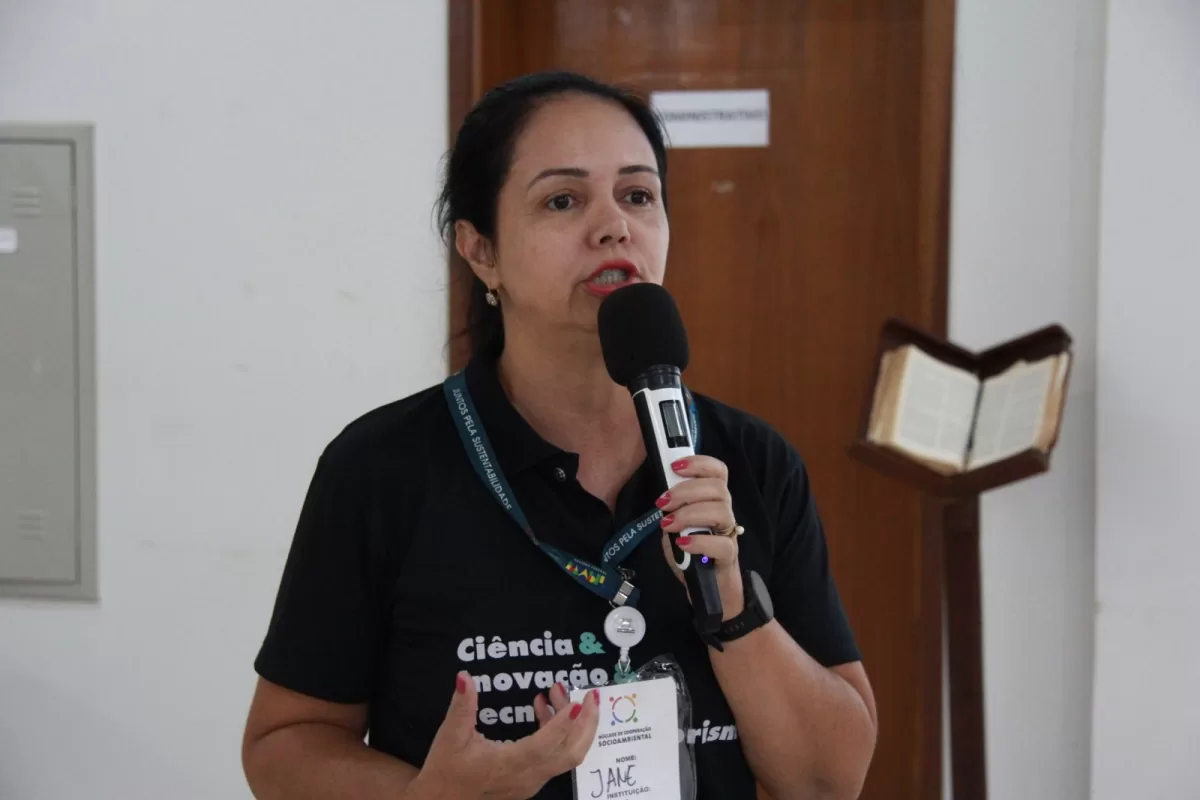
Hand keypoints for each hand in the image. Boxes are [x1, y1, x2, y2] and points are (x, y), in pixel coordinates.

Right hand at [412, 672, 599, 798]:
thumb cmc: (445, 770)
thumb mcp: (450, 736)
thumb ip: (462, 706)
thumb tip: (464, 677)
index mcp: (509, 764)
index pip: (545, 744)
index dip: (562, 724)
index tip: (577, 702)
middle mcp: (528, 776)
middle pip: (571, 753)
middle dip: (586, 723)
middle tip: (591, 694)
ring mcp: (532, 781)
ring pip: (566, 755)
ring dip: (572, 725)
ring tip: (558, 692)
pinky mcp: (531, 780)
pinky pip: (555, 756)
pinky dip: (558, 733)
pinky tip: (542, 709)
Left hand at [657, 455, 745, 620]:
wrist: (710, 590)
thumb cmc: (693, 553)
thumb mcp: (677, 527)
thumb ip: (673, 510)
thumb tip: (662, 495)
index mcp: (713, 500)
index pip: (717, 471)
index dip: (699, 463)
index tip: (675, 466)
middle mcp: (724, 512)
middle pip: (717, 488)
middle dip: (685, 491)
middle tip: (662, 503)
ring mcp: (729, 534)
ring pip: (721, 511)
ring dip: (689, 513)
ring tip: (668, 524)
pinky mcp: (729, 556)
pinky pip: (721, 544)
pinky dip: (699, 541)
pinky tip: (683, 543)